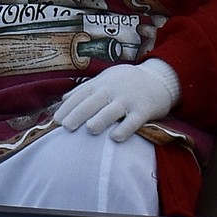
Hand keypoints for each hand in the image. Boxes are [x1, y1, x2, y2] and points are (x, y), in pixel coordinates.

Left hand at [54, 59, 180, 141]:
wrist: (160, 79)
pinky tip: (116, 137)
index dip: (68, 106)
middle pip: (93, 102)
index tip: (56, 119)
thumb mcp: (105, 79)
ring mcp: (129, 100)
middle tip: (66, 127)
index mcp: (101, 83)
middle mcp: (113, 90)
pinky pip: (134, 120)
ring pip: (113, 110)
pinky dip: (125, 129)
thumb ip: (85, 89)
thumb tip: (62, 99)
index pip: (81, 94)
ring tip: (90, 129)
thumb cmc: (126, 82)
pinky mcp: (144, 110)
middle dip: (79, 113)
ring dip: (101, 119)